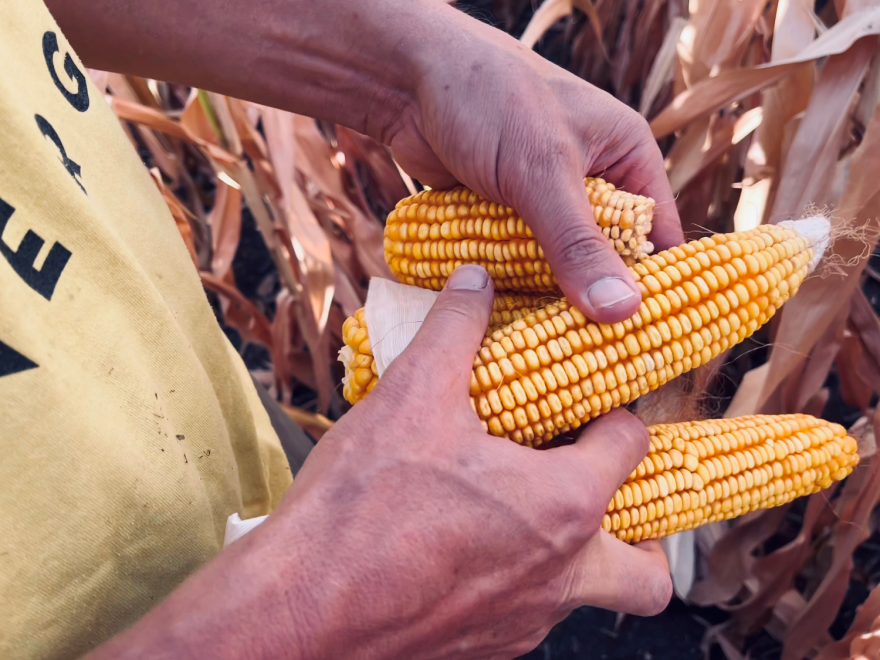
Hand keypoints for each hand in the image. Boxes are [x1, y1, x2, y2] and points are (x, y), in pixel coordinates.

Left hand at [51, 0, 679, 324]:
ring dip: (549, 309)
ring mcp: (541, 203)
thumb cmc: (488, 99)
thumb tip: (623, 314)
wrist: (406, 78)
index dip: (655, 295)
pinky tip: (507, 337)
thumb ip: (578, 242)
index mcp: (625, 159)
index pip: (657, 240)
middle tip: (594, 373)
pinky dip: (512, 295)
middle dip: (595, 310)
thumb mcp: (542, 171)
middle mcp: (590, 184)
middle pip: (605, 263)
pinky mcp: (500, 217)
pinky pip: (516, 267)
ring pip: (557, 271)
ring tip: (549, 368)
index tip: (649, 352)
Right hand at [270, 265, 671, 658]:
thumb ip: (455, 328)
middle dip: (640, 531)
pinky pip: (527, 617)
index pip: (630, 447)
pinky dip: (516, 581)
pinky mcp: (485, 650)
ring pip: (584, 594)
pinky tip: (462, 546)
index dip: (613, 416)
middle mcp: (561, 576)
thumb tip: (475, 278)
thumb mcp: (411, 395)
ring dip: (570, 552)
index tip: (585, 405)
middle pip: (647, 572)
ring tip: (517, 510)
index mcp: (562, 505)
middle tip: (594, 491)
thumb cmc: (363, 505)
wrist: (300, 612)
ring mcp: (525, 624)